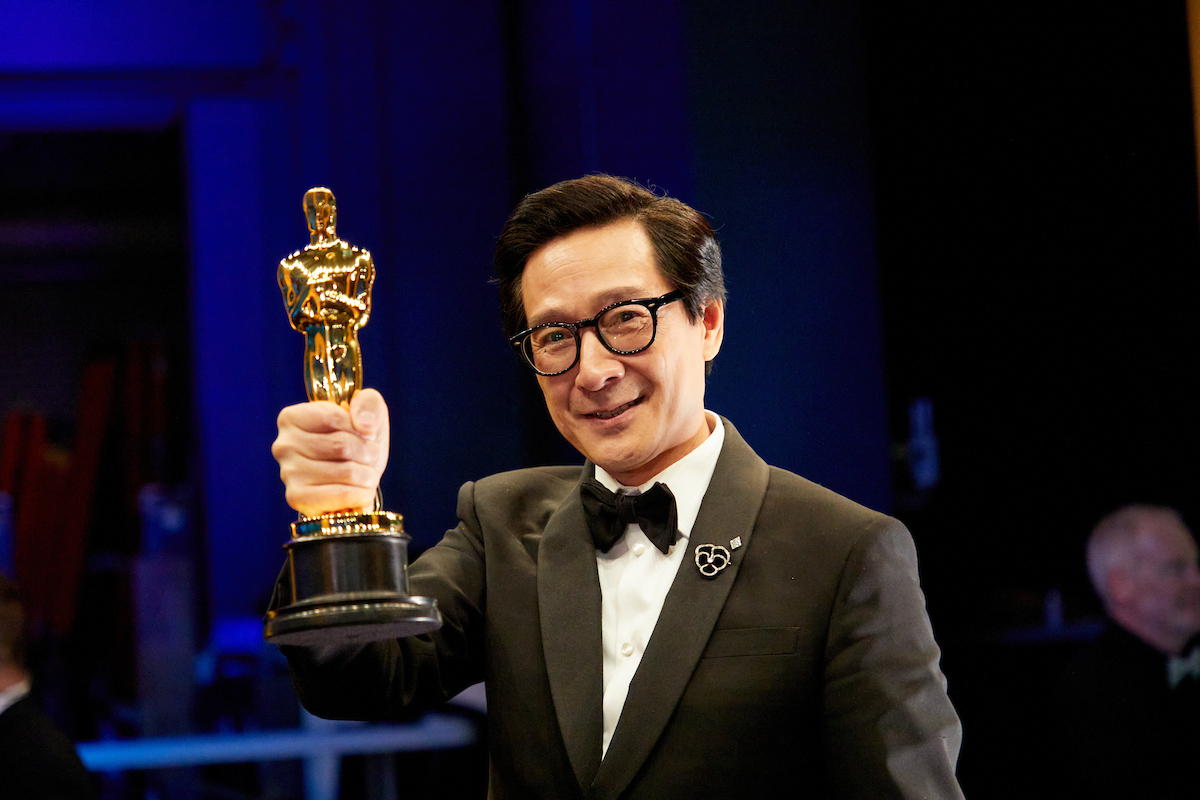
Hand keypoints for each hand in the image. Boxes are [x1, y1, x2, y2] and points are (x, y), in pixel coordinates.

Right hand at [272, 388, 389, 517]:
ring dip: (368, 475)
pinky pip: (342, 495)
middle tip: (370, 457)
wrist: (358, 479)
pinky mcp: (298, 499)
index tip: (364, 434)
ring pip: (347, 472)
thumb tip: (364, 424)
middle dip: (369, 453)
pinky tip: (359, 491)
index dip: (361, 428)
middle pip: (341, 446)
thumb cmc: (359, 443)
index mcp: (292, 417)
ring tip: (365, 474)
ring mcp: (288, 474)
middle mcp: (284, 444)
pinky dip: (361, 494)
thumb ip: (369, 404)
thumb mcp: (368, 414)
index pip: (335, 418)